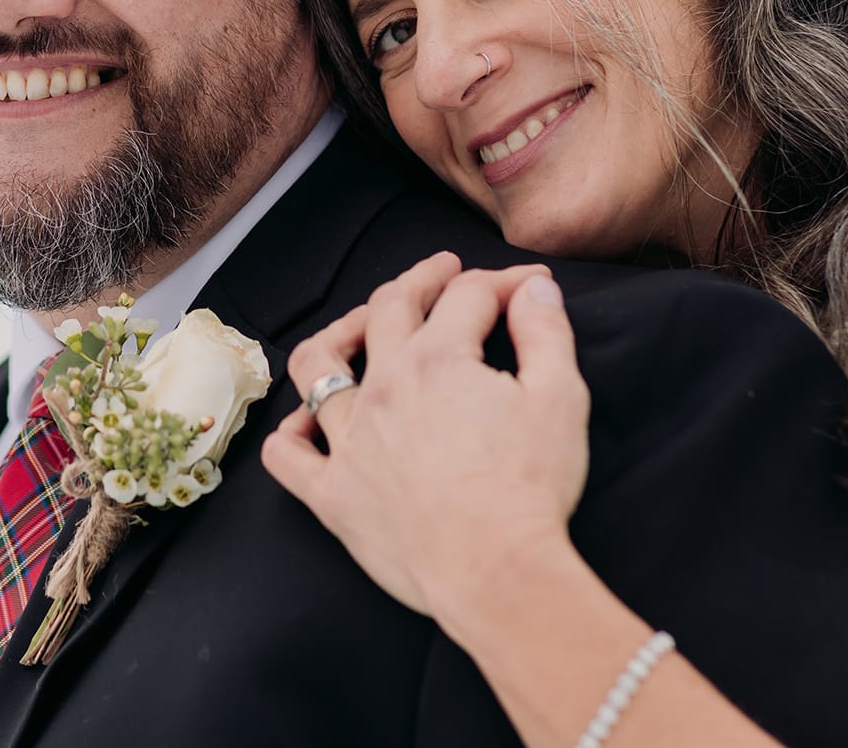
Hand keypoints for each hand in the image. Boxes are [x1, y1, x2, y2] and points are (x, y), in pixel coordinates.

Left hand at [261, 253, 590, 625]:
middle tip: (443, 273)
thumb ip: (546, 332)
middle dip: (420, 279)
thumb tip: (535, 288)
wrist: (498, 573)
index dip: (503, 283)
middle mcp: (383, 388)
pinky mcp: (332, 494)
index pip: (467, 296)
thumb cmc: (532, 489)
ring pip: (317, 367)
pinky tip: (308, 425)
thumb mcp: (560, 398)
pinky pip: (287, 457)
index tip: (529, 287)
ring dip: (337, 335)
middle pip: (388, 308)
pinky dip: (291, 434)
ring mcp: (349, 441)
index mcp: (439, 360)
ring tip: (359, 327)